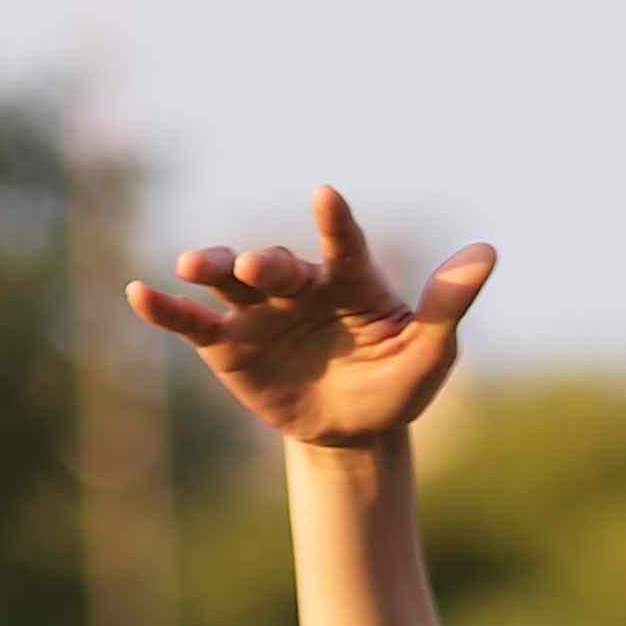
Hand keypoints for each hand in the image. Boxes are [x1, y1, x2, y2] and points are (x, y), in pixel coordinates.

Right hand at [128, 189, 490, 455]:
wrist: (352, 429)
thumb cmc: (397, 381)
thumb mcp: (429, 352)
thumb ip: (447, 304)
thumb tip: (487, 251)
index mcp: (349, 279)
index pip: (343, 244)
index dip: (335, 222)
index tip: (326, 196)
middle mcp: (299, 284)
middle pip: (276, 264)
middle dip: (265, 261)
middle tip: (258, 266)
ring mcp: (259, 310)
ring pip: (229, 280)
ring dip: (211, 266)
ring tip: (191, 265)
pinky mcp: (227, 342)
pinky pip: (193, 322)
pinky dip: (165, 309)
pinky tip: (138, 295)